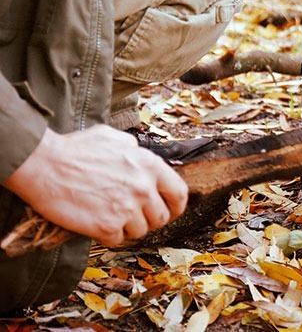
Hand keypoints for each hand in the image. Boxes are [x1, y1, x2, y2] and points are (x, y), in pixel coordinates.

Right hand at [2, 126, 187, 246]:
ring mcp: (127, 209)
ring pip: (140, 231)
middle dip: (149, 219)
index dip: (176, 206)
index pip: (178, 193)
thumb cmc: (75, 149)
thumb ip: (135, 149)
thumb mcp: (115, 138)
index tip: (170, 211)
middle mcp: (144, 188)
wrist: (44, 164)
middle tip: (132, 217)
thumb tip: (140, 155)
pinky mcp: (107, 227)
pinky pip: (118, 240)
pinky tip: (95, 223)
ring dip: (127, 228)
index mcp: (150, 165)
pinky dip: (107, 236)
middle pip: (161, 217)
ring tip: (109, 216)